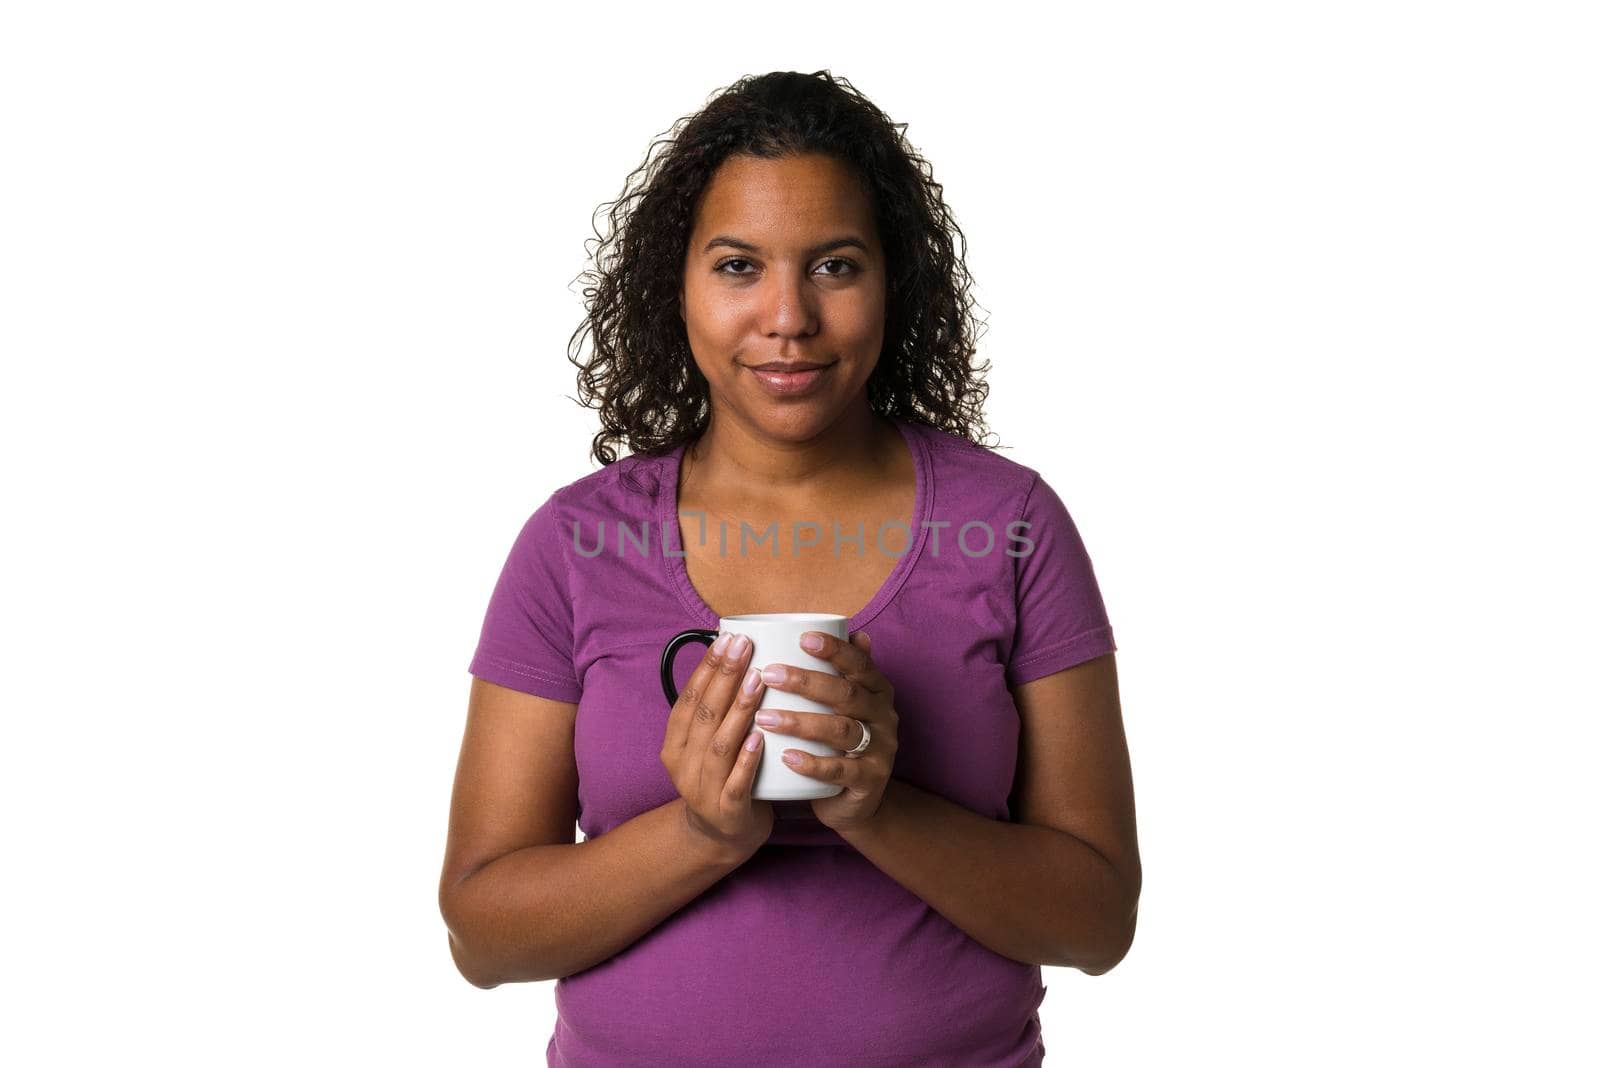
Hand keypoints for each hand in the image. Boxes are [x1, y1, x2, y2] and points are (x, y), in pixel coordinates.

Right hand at [660, 632, 773, 862]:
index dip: (707, 667)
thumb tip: (736, 654)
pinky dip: (747, 759)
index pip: (689, 697)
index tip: (728, 638)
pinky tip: (760, 738)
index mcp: (675, 742)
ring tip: (757, 680)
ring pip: (719, 744)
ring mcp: (702, 789)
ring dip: (739, 710)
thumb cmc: (722, 776)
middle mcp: (682, 764)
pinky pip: (736, 782)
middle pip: (704, 714)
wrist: (721, 835)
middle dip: (725, 677)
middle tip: (745, 646)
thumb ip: (717, 708)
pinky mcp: (726, 811)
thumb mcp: (708, 741)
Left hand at [755, 629, 898, 833]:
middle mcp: (884, 716)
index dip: (835, 649)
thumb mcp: (845, 707)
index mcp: (877, 691)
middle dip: (806, 682)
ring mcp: (880, 750)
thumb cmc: (841, 743)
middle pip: (846, 694)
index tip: (803, 638)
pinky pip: (840, 770)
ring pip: (841, 731)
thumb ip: (843, 673)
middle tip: (768, 674)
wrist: (859, 800)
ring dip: (800, 722)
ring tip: (764, 717)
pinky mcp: (869, 781)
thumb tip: (853, 631)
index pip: (859, 664)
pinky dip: (812, 764)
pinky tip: (786, 757)